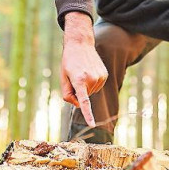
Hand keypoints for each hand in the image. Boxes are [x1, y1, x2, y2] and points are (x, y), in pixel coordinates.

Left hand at [59, 12, 107, 126]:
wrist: (80, 45)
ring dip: (86, 86)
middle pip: (84, 97)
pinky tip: (89, 72)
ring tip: (82, 72)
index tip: (92, 124)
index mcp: (79, 81)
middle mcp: (91, 80)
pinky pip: (96, 87)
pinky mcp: (104, 75)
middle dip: (79, 91)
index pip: (84, 102)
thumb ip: (68, 95)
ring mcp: (100, 77)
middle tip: (75, 76)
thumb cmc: (69, 62)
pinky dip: (92, 83)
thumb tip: (79, 105)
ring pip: (91, 92)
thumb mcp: (63, 78)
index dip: (88, 114)